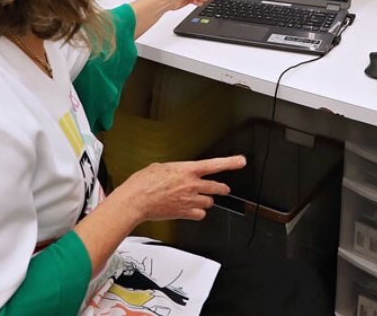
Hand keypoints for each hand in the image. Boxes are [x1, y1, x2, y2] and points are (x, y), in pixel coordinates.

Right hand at [119, 155, 245, 222]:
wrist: (135, 201)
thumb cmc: (143, 183)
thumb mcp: (159, 167)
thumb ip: (174, 169)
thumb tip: (174, 172)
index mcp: (187, 170)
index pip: (215, 164)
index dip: (231, 163)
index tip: (241, 161)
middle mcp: (192, 185)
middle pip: (217, 187)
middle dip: (222, 189)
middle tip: (224, 189)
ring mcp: (189, 200)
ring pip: (209, 202)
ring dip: (207, 201)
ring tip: (199, 199)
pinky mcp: (184, 213)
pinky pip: (200, 215)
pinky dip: (198, 213)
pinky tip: (192, 210)